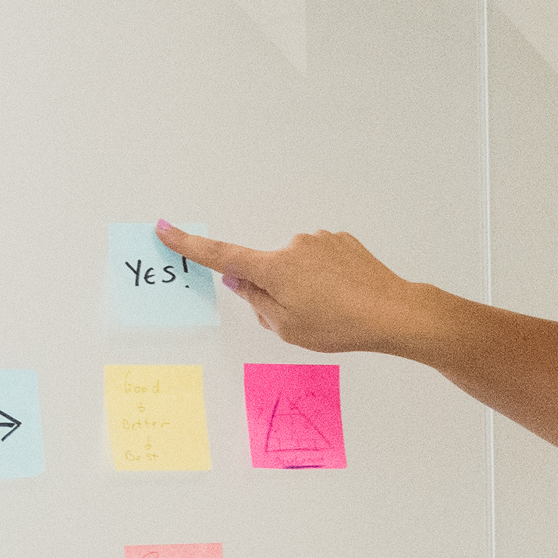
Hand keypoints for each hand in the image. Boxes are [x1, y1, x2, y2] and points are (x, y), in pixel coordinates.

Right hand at [153, 220, 436, 357]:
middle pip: (267, 270)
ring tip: (331, 309)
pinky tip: (344, 295)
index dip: (190, 245)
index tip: (165, 230)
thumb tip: (241, 280)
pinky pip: (320, 260)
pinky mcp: (341, 241)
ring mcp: (319, 240)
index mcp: (274, 268)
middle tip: (305, 318)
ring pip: (296, 266)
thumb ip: (256, 302)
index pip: (221, 256)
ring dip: (304, 285)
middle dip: (276, 291)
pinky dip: (325, 278)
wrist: (392, 312)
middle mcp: (293, 246)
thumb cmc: (340, 325)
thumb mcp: (286, 327)